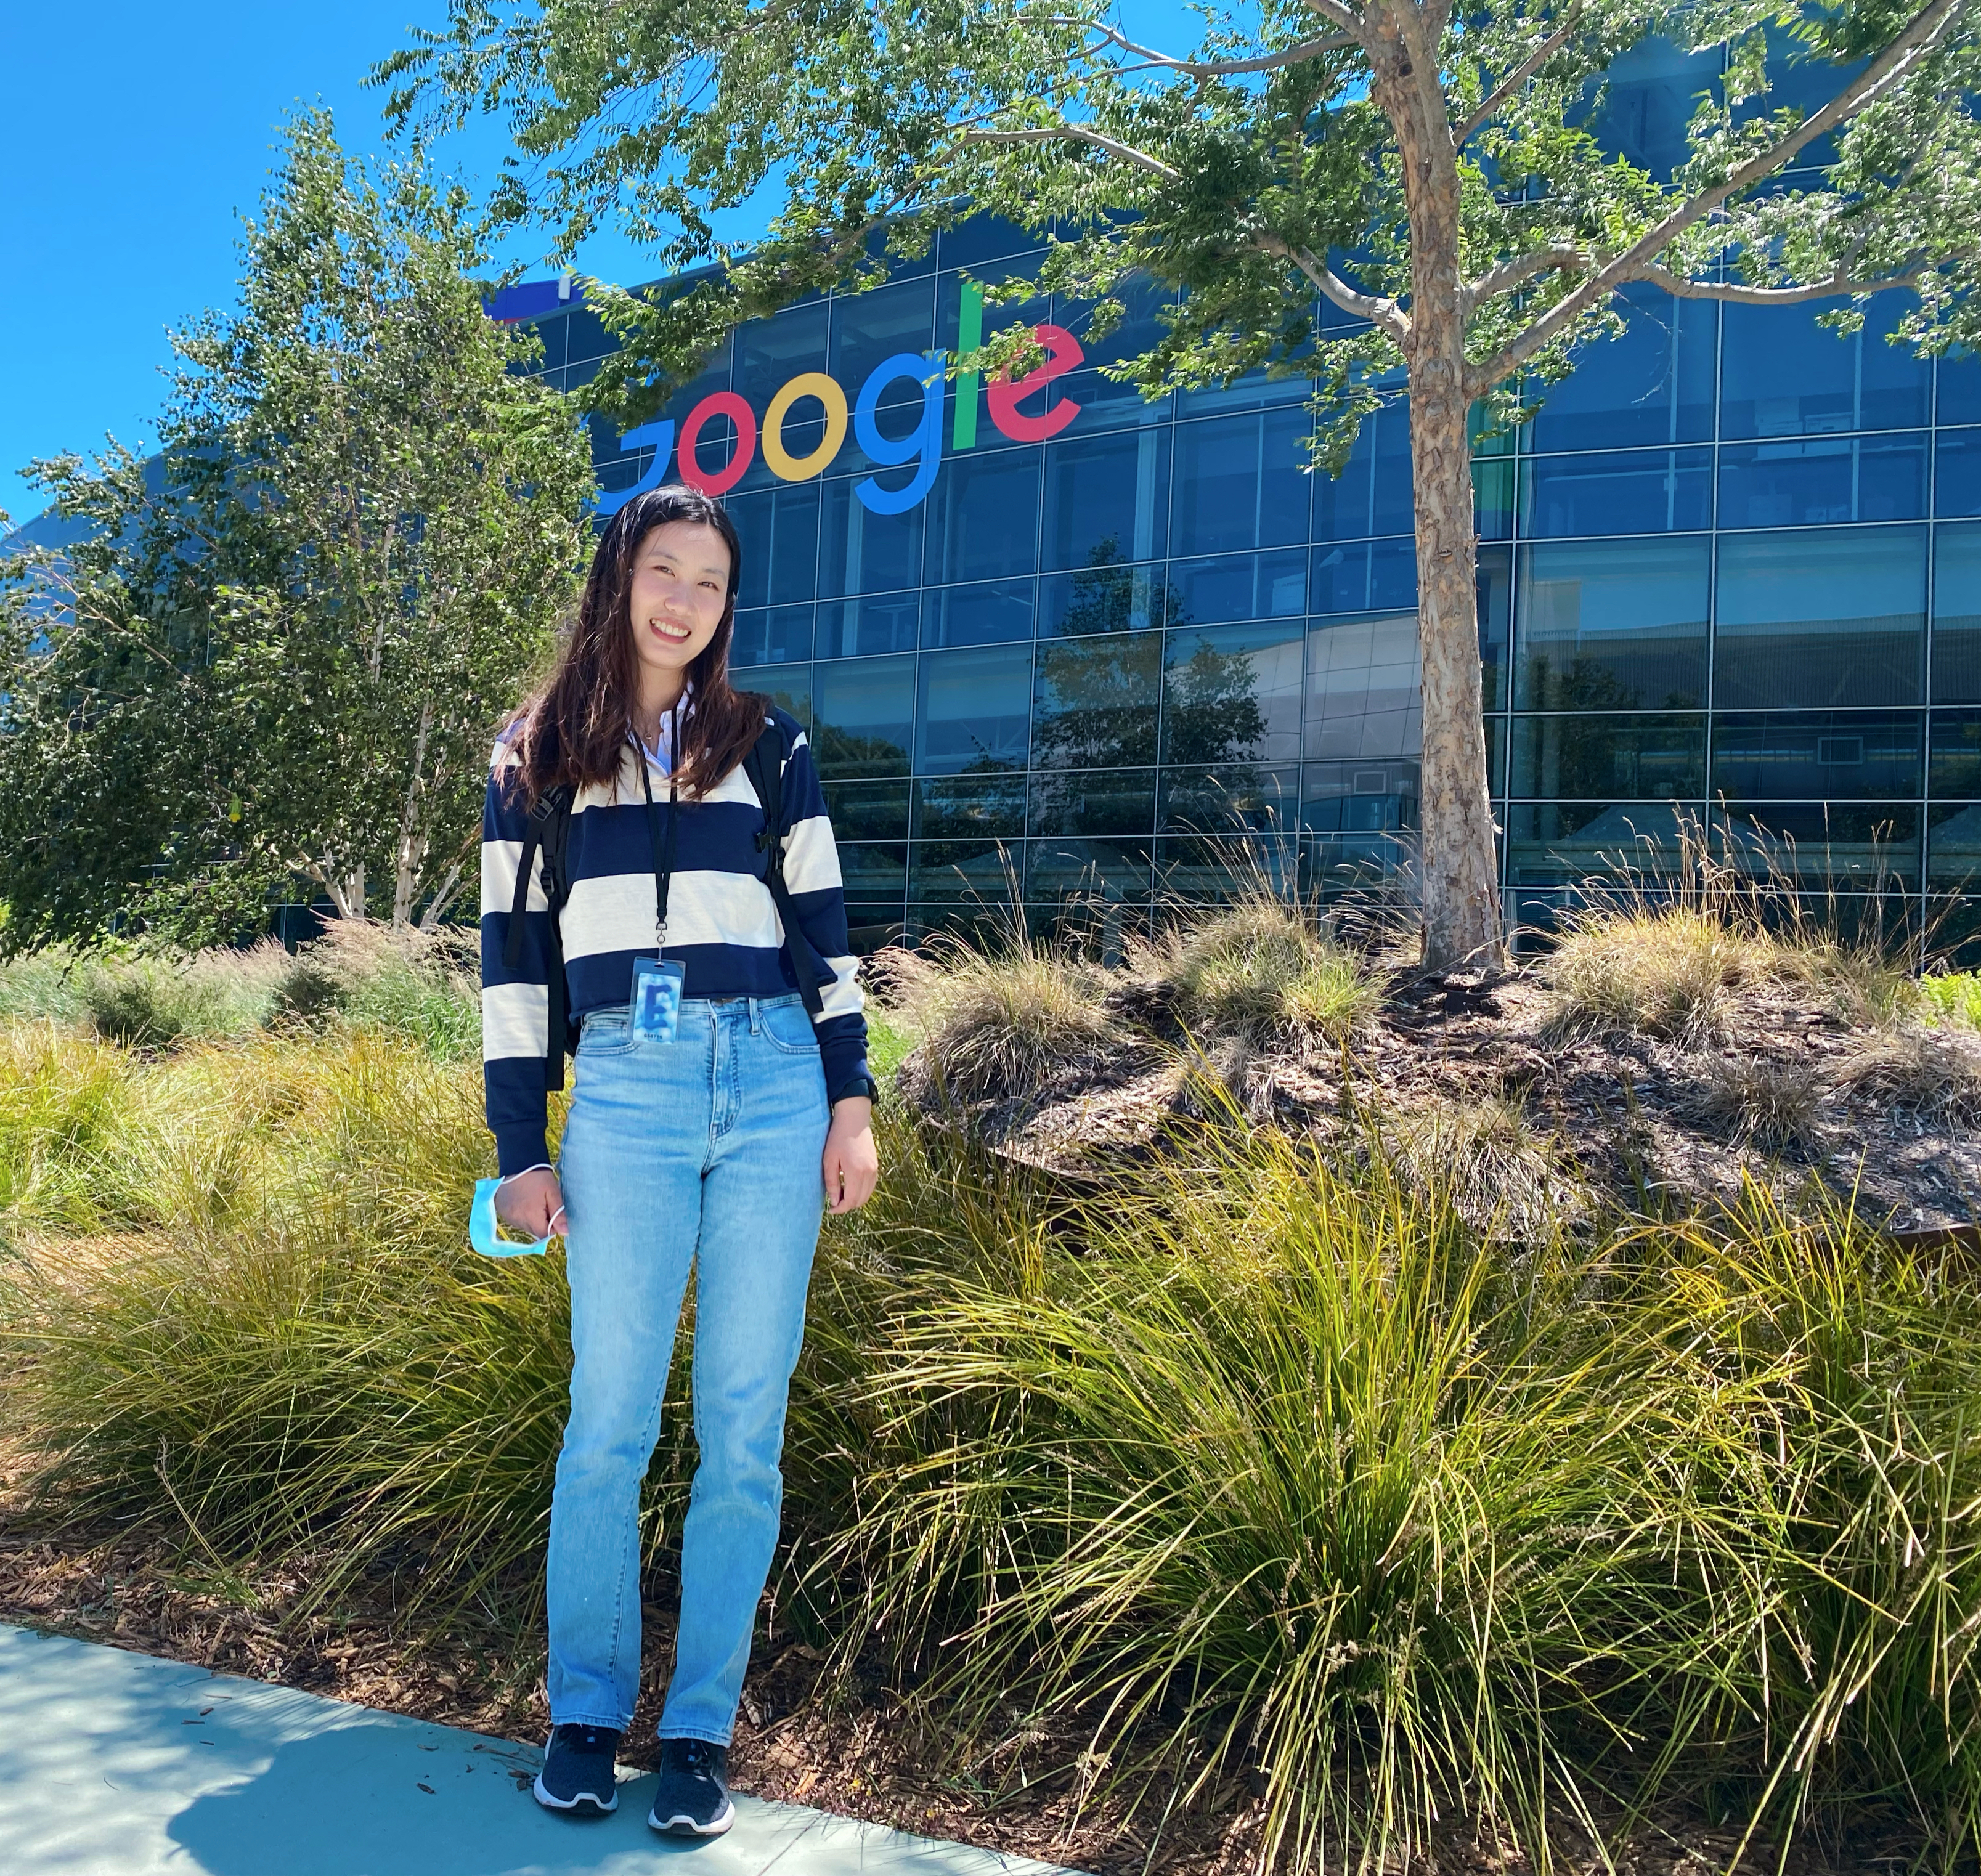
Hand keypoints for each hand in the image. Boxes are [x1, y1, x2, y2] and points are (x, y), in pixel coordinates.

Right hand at [496, 1166, 565, 1239]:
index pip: (543, 1235)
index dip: (551, 1228)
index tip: (553, 1214)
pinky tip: (523, 1202)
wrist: (518, 1162)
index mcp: (531, 1215)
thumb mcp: (553, 1192)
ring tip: (532, 1201)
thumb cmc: (539, 1176)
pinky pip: (514, 1220)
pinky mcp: (501, 1211)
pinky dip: (520, 1215)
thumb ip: (559, 1214)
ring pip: (524, 1226)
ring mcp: (507, 1215)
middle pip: (533, 1232)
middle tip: (543, 1204)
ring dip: (530, 1219)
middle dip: (541, 1223)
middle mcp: (516, 1219)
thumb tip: (565, 1233)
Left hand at [822, 1097, 877, 1213]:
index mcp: (856, 1172)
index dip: (840, 1209)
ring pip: (867, 1195)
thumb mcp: (829, 1160)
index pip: (851, 1200)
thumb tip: (835, 1202)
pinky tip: (850, 1186)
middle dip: (847, 1205)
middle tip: (834, 1202)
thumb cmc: (837, 1138)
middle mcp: (869, 1173)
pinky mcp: (875, 1166)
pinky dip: (861, 1191)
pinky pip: (870, 1186)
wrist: (854, 1119)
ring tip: (840, 1194)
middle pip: (860, 1200)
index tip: (830, 1209)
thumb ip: (832, 1182)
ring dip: (855, 1199)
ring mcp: (874, 1169)